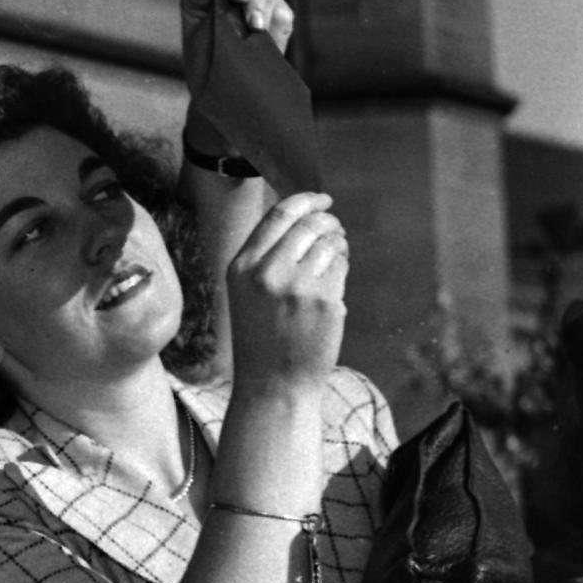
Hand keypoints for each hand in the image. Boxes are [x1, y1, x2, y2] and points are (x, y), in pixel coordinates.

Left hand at [180, 0, 296, 156]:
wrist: (226, 99)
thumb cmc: (207, 78)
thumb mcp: (203, 56)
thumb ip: (220, 31)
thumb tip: (246, 20)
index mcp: (198, 0)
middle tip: (253, 23)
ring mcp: (249, 5)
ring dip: (264, 8)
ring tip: (257, 34)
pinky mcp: (272, 18)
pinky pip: (282, 9)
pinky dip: (279, 22)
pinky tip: (270, 41)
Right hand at [222, 189, 345, 389]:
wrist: (273, 382)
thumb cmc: (262, 336)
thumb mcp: (246, 292)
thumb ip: (266, 255)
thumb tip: (306, 216)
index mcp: (241, 267)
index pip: (279, 215)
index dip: (306, 201)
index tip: (323, 200)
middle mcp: (267, 272)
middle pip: (310, 223)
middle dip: (328, 222)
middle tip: (335, 232)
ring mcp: (297, 286)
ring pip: (330, 243)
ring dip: (337, 247)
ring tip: (329, 265)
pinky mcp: (324, 300)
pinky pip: (342, 266)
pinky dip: (341, 270)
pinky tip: (330, 288)